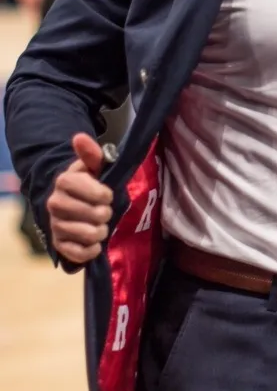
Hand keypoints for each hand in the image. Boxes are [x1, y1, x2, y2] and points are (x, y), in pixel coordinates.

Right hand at [47, 133, 112, 263]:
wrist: (74, 202)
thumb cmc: (90, 182)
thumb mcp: (94, 167)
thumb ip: (92, 153)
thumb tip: (79, 137)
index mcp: (64, 181)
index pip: (96, 193)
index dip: (106, 195)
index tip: (107, 194)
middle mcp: (55, 203)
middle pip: (96, 215)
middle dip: (106, 213)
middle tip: (104, 211)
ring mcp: (55, 225)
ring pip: (90, 234)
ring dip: (101, 231)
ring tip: (100, 225)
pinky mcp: (58, 245)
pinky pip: (80, 253)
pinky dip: (92, 250)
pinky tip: (94, 242)